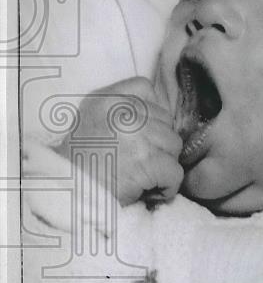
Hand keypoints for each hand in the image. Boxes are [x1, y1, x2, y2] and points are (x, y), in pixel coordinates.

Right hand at [54, 77, 182, 206]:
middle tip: (135, 161)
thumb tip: (161, 111)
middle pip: (165, 121)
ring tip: (139, 176)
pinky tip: (148, 191)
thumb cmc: (80, 162)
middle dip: (157, 143)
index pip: (145, 88)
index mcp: (107, 98)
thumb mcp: (92, 118)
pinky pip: (175, 172)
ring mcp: (137, 136)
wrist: (67, 194)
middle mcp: (123, 112)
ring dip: (163, 164)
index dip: (150, 113)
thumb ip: (121, 107)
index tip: (139, 133)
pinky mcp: (148, 162)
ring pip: (174, 145)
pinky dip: (167, 186)